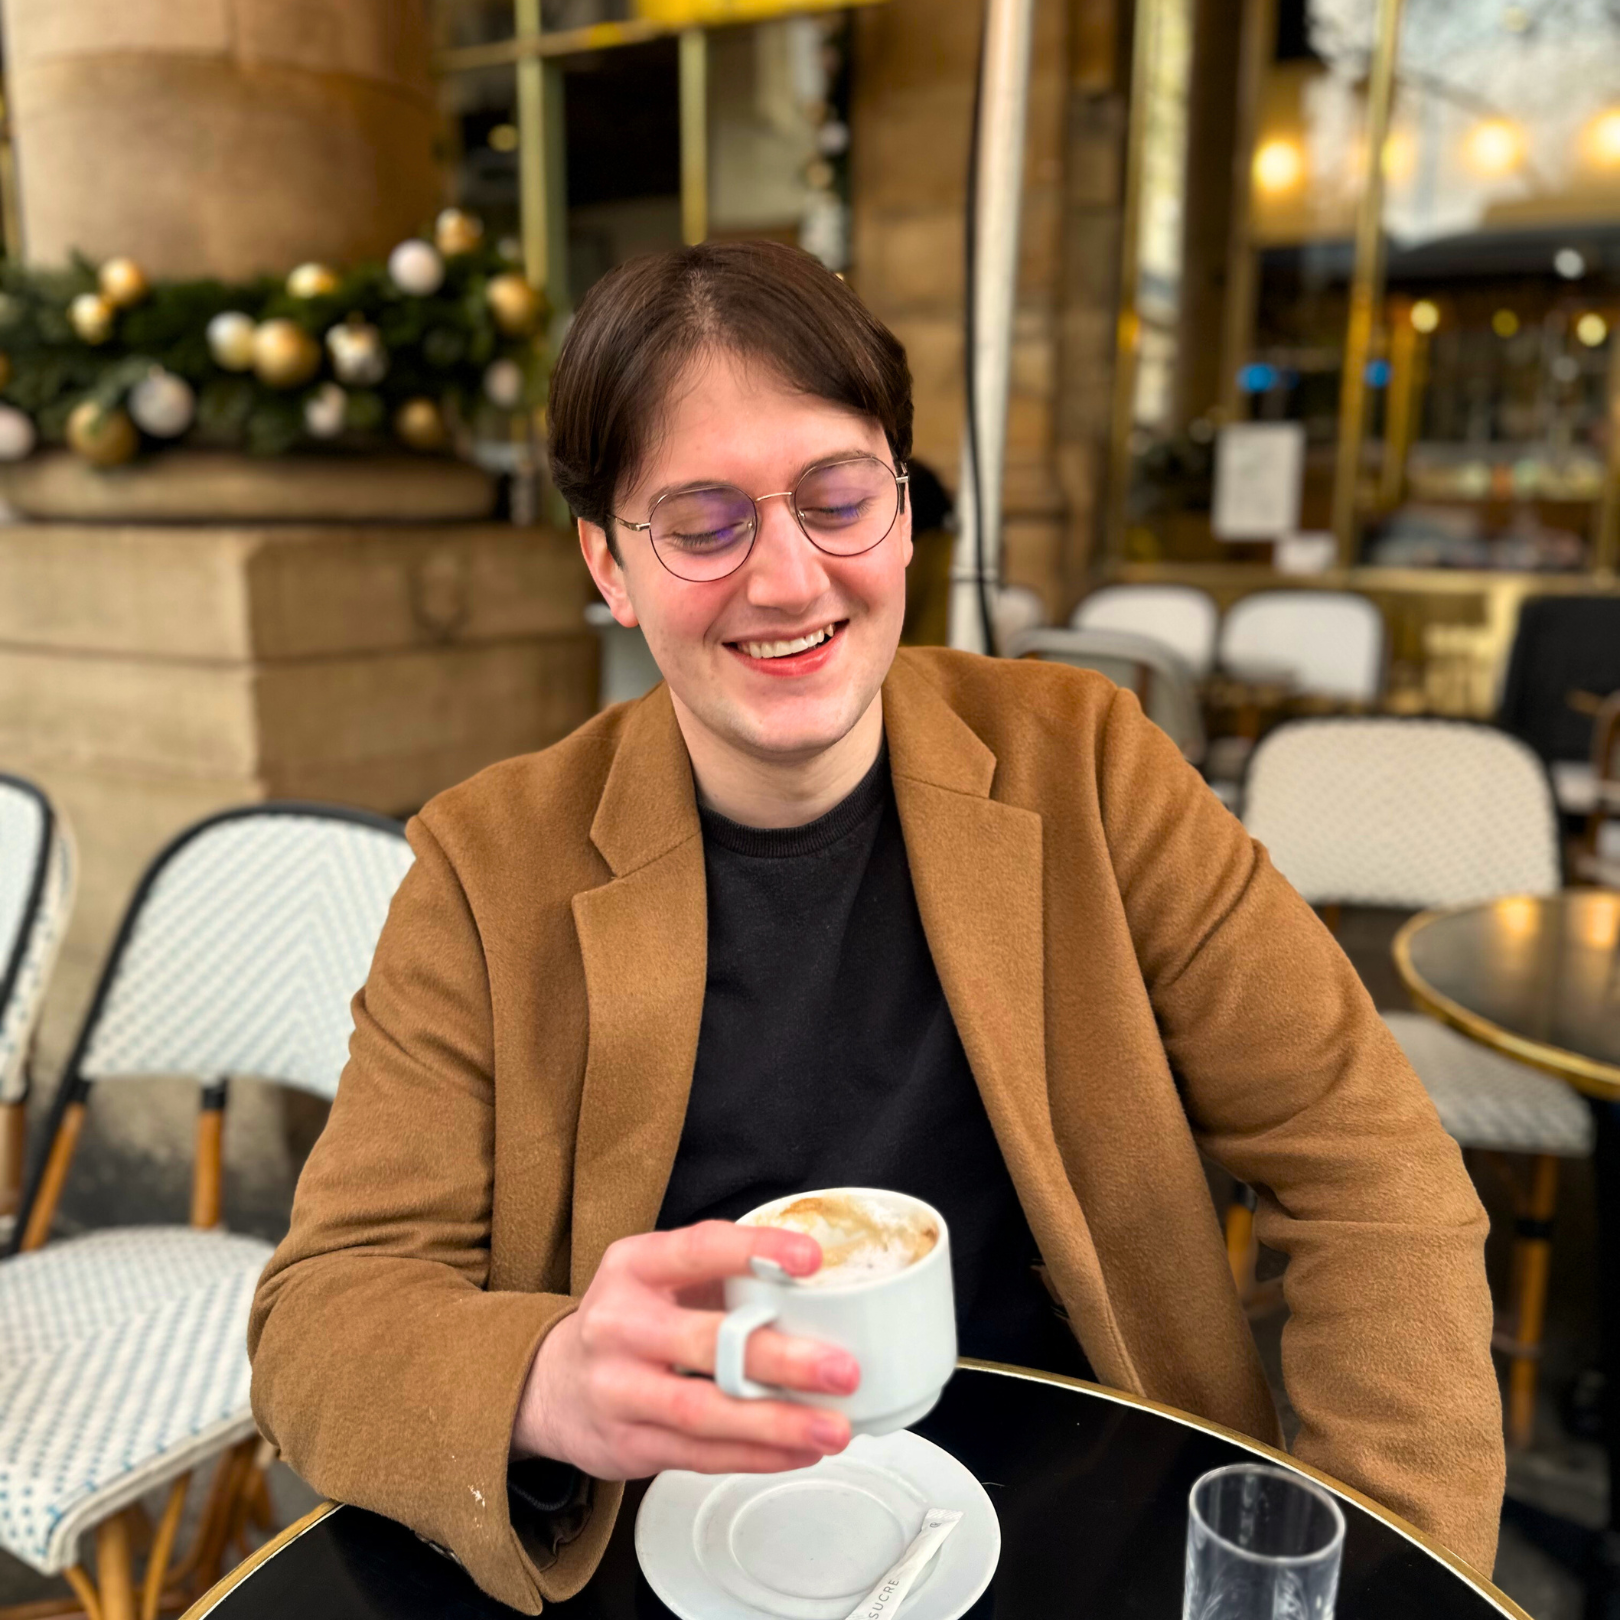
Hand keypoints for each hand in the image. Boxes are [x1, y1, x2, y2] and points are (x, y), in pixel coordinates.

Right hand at [511, 1220, 860, 1478]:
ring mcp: (618, 1389)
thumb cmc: (632, 1321)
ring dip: (776, 1423)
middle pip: (704, 1342)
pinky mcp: (628, 1445)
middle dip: (779, 1358)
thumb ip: (722, 1278)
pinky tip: (800, 1450)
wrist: (554, 1385)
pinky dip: (757, 1454)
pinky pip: (701, 1455)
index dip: (754, 1251)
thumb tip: (818, 1286)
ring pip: (702, 1411)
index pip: (697, 1248)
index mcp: (634, 1266)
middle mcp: (619, 1324)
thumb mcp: (660, 1278)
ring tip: (832, 1427)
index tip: (810, 1259)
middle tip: (841, 1368)